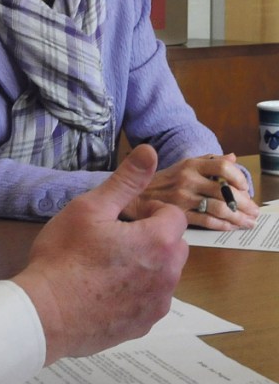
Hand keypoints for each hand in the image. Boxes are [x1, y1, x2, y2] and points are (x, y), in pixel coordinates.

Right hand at [13, 144, 188, 364]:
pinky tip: (100, 292)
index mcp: (160, 242)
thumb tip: (150, 151)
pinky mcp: (143, 326)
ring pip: (160, 275)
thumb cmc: (64, 256)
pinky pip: (146, 301)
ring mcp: (157, 305)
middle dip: (150, 239)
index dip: (146, 212)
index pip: (172, 215)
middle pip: (172, 246)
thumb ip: (125, 181)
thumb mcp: (89, 208)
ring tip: (102, 267)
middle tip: (109, 240)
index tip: (117, 219)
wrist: (45, 312)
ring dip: (143, 267)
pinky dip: (132, 294)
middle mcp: (169, 275)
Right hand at [121, 152, 257, 230]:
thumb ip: (205, 161)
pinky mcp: (177, 215)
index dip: (238, 177)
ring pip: (219, 208)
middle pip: (224, 190)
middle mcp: (186, 179)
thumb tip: (231, 156)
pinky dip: (221, 225)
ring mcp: (182, 198)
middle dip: (244, 203)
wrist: (128, 199)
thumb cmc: (155, 185)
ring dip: (237, 217)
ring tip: (246, 223)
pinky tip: (228, 227)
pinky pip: (206, 221)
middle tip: (254, 212)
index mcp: (188, 165)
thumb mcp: (179, 166)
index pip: (222, 165)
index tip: (244, 187)